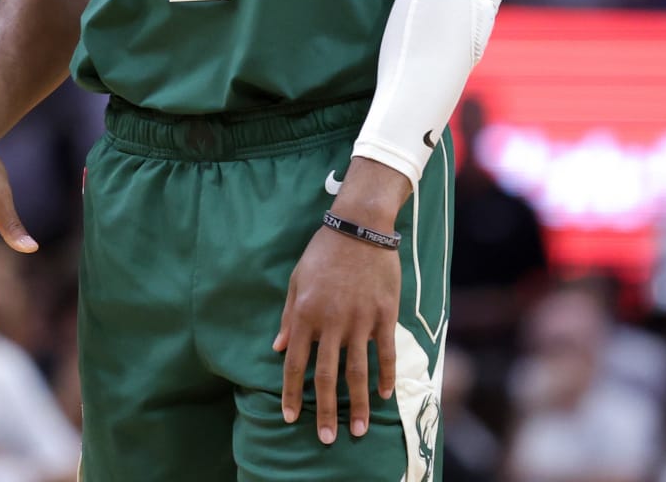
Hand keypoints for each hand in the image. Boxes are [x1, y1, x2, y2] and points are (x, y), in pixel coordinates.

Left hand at [273, 225, 400, 443]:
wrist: (360, 227)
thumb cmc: (323, 252)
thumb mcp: (296, 281)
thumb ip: (288, 317)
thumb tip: (279, 348)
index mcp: (305, 315)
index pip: (295, 364)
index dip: (291, 393)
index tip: (290, 418)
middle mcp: (332, 323)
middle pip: (326, 376)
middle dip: (325, 411)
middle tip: (327, 438)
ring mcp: (360, 320)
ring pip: (358, 372)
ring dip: (358, 404)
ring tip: (358, 430)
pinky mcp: (384, 315)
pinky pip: (385, 352)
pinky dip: (386, 376)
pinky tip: (384, 395)